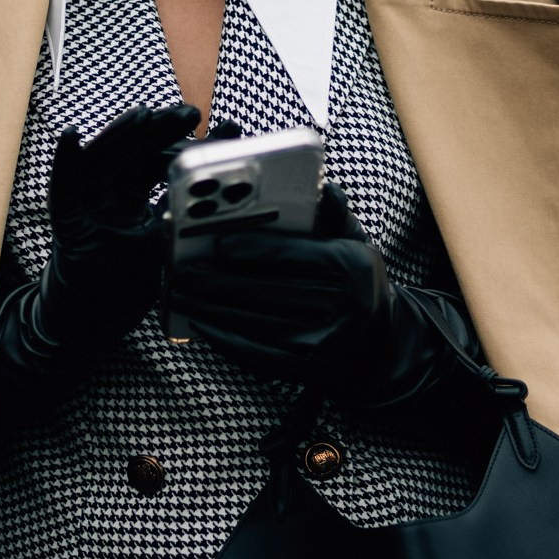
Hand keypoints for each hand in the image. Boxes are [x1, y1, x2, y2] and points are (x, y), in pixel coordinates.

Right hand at [0, 104, 200, 381]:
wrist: (91, 326)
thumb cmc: (127, 288)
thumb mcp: (170, 247)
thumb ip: (188, 218)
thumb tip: (227, 195)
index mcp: (134, 197)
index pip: (161, 160)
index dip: (188, 142)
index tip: (217, 126)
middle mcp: (109, 193)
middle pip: (134, 150)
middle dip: (160, 129)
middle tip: (189, 115)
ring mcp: (86, 204)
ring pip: (103, 158)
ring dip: (120, 134)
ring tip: (141, 116)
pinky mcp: (65, 220)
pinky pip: (62, 186)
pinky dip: (64, 162)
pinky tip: (70, 137)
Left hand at [167, 185, 485, 412]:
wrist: (379, 342)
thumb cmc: (354, 279)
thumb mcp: (353, 241)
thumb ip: (331, 215)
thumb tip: (322, 188)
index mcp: (352, 267)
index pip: (294, 255)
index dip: (251, 248)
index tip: (214, 241)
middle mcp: (343, 307)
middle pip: (267, 291)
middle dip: (217, 279)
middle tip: (181, 269)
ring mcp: (325, 343)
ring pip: (256, 322)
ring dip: (210, 308)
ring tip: (179, 293)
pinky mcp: (307, 370)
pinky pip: (257, 353)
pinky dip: (223, 338)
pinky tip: (200, 322)